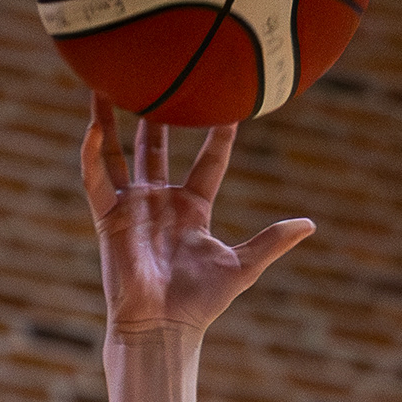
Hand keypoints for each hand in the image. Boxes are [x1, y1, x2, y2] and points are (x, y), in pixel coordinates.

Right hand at [81, 96, 312, 339]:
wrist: (163, 327)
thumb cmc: (200, 303)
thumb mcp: (244, 266)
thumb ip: (272, 241)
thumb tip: (310, 224)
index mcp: (193, 208)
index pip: (209, 161)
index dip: (219, 133)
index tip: (230, 101)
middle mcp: (161, 202)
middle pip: (158, 147)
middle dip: (158, 113)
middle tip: (162, 74)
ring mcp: (133, 207)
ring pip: (118, 154)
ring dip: (110, 120)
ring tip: (104, 82)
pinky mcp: (109, 217)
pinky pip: (96, 180)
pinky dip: (91, 154)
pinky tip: (91, 127)